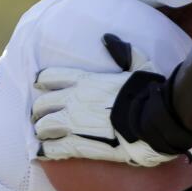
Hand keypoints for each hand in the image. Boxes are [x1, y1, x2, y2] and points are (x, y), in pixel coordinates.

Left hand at [33, 34, 178, 166]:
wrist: (152, 121)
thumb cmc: (148, 94)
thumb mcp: (139, 66)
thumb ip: (123, 52)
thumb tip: (108, 38)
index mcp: (86, 81)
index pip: (51, 77)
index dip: (42, 81)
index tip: (38, 85)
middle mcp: (74, 100)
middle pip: (42, 104)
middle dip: (39, 111)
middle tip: (40, 117)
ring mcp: (74, 123)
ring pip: (43, 126)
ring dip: (42, 131)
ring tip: (43, 136)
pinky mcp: (78, 144)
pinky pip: (53, 148)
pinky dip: (46, 150)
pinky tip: (43, 152)